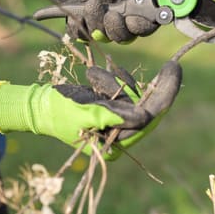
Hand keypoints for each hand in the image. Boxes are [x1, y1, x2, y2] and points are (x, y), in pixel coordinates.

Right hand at [0, 61, 181, 158]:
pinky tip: (92, 78)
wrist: (40, 106)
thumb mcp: (85, 112)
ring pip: (134, 96)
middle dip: (155, 88)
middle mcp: (120, 137)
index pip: (147, 122)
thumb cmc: (58, 112)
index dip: (163, 98)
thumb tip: (144, 117)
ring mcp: (117, 122)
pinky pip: (124, 90)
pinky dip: (112, 80)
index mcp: (115, 146)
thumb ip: (113, 115)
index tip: (174, 73)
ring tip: (91, 78)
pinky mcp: (113, 108)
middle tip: (172, 67)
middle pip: (148, 109)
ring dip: (116, 82)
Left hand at [31, 0, 158, 42]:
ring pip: (110, 35)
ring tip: (91, 3)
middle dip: (124, 29)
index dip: (152, 20)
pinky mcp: (82, 16)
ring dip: (102, 27)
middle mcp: (123, 4)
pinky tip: (78, 12)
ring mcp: (103, 12)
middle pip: (133, 31)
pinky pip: (84, 35)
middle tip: (112, 15)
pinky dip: (82, 29)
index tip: (140, 17)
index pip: (154, 13)